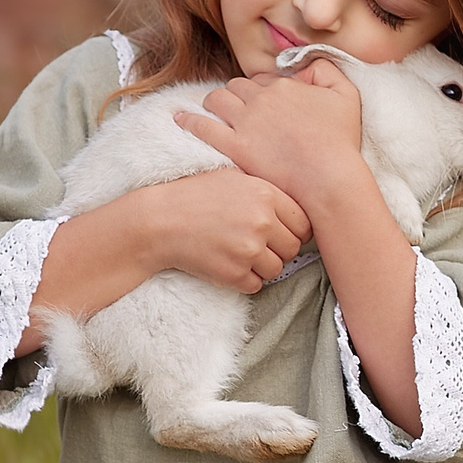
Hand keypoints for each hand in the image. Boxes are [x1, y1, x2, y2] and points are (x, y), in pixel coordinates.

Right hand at [129, 168, 309, 293]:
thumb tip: (299, 206)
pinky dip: (244, 279)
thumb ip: (266, 190)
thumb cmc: (195, 196)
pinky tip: (227, 263)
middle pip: (293, 248)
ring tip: (239, 253)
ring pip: (276, 269)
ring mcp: (249, 249)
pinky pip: (256, 285)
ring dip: (262, 266)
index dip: (294, 230)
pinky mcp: (234, 273)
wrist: (159, 221)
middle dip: (279, 249)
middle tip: (256, 244)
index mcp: (266, 194)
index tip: (280, 233)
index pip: (304, 223)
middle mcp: (262, 222)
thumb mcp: (234, 177)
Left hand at [173, 61, 368, 216]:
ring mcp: (245, 123)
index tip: (263, 102)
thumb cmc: (341, 142)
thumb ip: (327, 69)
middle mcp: (261, 100)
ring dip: (213, 102)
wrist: (330, 179)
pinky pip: (203, 127)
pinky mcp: (235, 147)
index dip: (261, 89)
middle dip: (235, 93)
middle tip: (236, 107)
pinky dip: (189, 121)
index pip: (263, 79)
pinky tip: (180, 119)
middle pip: (236, 86)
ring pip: (217, 100)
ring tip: (210, 109)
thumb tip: (306, 61)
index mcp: (284, 86)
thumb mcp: (346, 95)